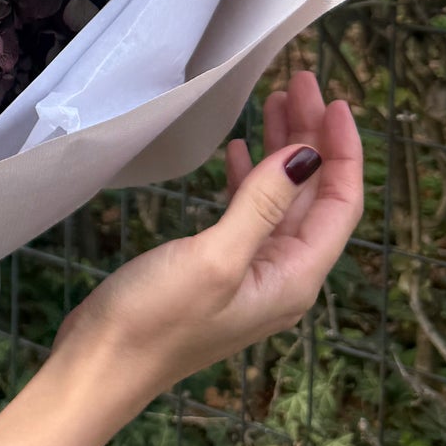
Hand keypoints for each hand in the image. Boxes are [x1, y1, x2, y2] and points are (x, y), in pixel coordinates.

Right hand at [54, 71, 362, 389]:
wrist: (102, 364)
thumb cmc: (157, 318)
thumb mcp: (215, 256)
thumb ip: (263, 204)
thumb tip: (308, 156)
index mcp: (294, 278)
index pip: (339, 204)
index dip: (343, 151)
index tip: (335, 100)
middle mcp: (282, 276)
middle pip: (314, 197)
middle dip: (314, 138)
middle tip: (301, 81)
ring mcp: (249, 273)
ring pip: (282, 200)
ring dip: (284, 150)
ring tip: (276, 99)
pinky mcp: (217, 269)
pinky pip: (250, 213)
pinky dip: (252, 176)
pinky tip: (242, 149)